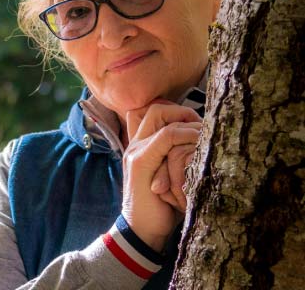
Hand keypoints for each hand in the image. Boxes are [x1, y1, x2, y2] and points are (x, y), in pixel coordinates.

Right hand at [122, 103, 200, 251]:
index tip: (198, 125)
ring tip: (205, 134)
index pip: (153, 112)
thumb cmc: (163, 208)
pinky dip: (185, 135)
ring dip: (187, 121)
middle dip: (183, 111)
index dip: (177, 112)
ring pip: (159, 115)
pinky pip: (166, 136)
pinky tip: (199, 143)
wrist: (142, 232)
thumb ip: (177, 160)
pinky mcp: (142, 161)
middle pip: (156, 108)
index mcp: (140, 147)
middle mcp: (135, 144)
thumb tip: (204, 146)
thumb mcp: (172, 179)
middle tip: (202, 126)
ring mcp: (136, 151)